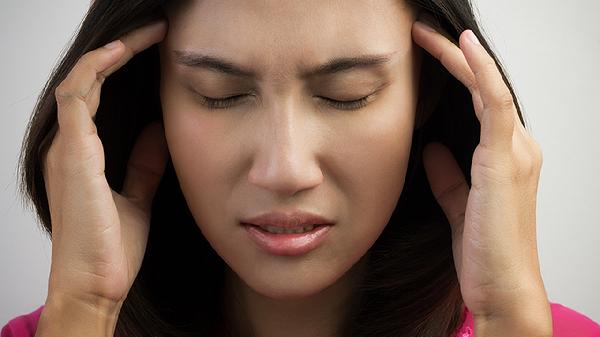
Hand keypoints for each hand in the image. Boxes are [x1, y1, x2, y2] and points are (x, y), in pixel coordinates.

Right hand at [43, 19, 168, 311]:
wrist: (97, 285)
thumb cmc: (111, 249)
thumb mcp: (137, 197)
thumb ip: (144, 164)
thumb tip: (160, 130)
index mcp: (82, 155)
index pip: (99, 95)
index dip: (126, 68)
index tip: (161, 52)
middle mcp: (69, 145)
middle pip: (90, 80)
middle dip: (124, 51)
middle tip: (159, 31)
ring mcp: (66, 148)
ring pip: (81, 80)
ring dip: (114, 52)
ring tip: (149, 33)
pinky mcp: (70, 154)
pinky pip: (77, 96)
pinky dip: (96, 69)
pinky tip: (123, 52)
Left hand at [412, 17, 551, 334]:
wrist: (501, 289)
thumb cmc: (485, 252)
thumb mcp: (458, 204)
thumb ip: (448, 175)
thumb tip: (431, 148)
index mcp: (506, 156)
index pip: (480, 101)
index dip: (454, 73)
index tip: (423, 53)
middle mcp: (517, 147)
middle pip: (484, 87)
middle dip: (452, 55)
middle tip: (419, 31)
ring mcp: (516, 151)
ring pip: (489, 87)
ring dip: (458, 56)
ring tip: (427, 32)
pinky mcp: (506, 161)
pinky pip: (496, 104)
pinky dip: (481, 73)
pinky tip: (462, 48)